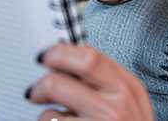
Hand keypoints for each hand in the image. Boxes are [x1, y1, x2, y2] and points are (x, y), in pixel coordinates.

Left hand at [28, 44, 152, 120]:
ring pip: (48, 114)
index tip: (48, 55)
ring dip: (47, 118)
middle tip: (37, 90)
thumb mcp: (131, 102)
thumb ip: (107, 81)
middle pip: (59, 82)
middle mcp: (115, 108)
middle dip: (41, 84)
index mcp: (128, 88)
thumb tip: (68, 59)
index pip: (88, 57)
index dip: (60, 53)